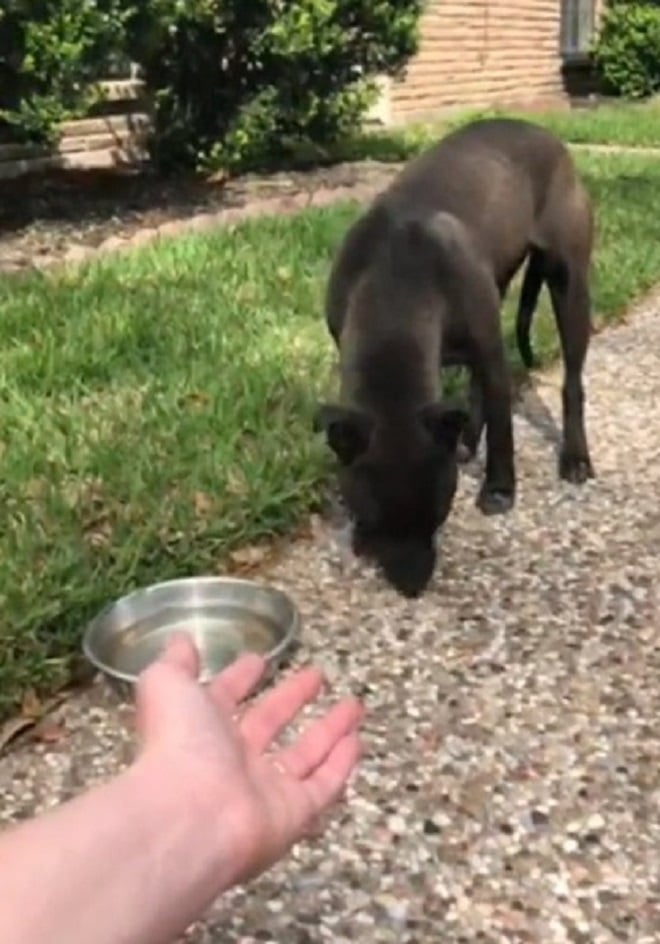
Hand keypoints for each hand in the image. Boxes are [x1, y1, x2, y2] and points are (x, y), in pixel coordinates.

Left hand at [135, 633, 363, 886]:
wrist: (189, 818)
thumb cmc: (177, 744)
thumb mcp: (167, 686)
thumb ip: (175, 662)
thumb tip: (180, 639)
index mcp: (200, 730)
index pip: (224, 699)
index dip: (239, 679)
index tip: (257, 660)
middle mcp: (232, 761)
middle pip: (269, 724)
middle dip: (292, 698)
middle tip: (317, 675)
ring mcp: (265, 790)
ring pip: (303, 755)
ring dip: (329, 730)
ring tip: (354, 705)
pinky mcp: (294, 814)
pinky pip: (322, 786)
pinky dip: (341, 765)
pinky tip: (356, 741)